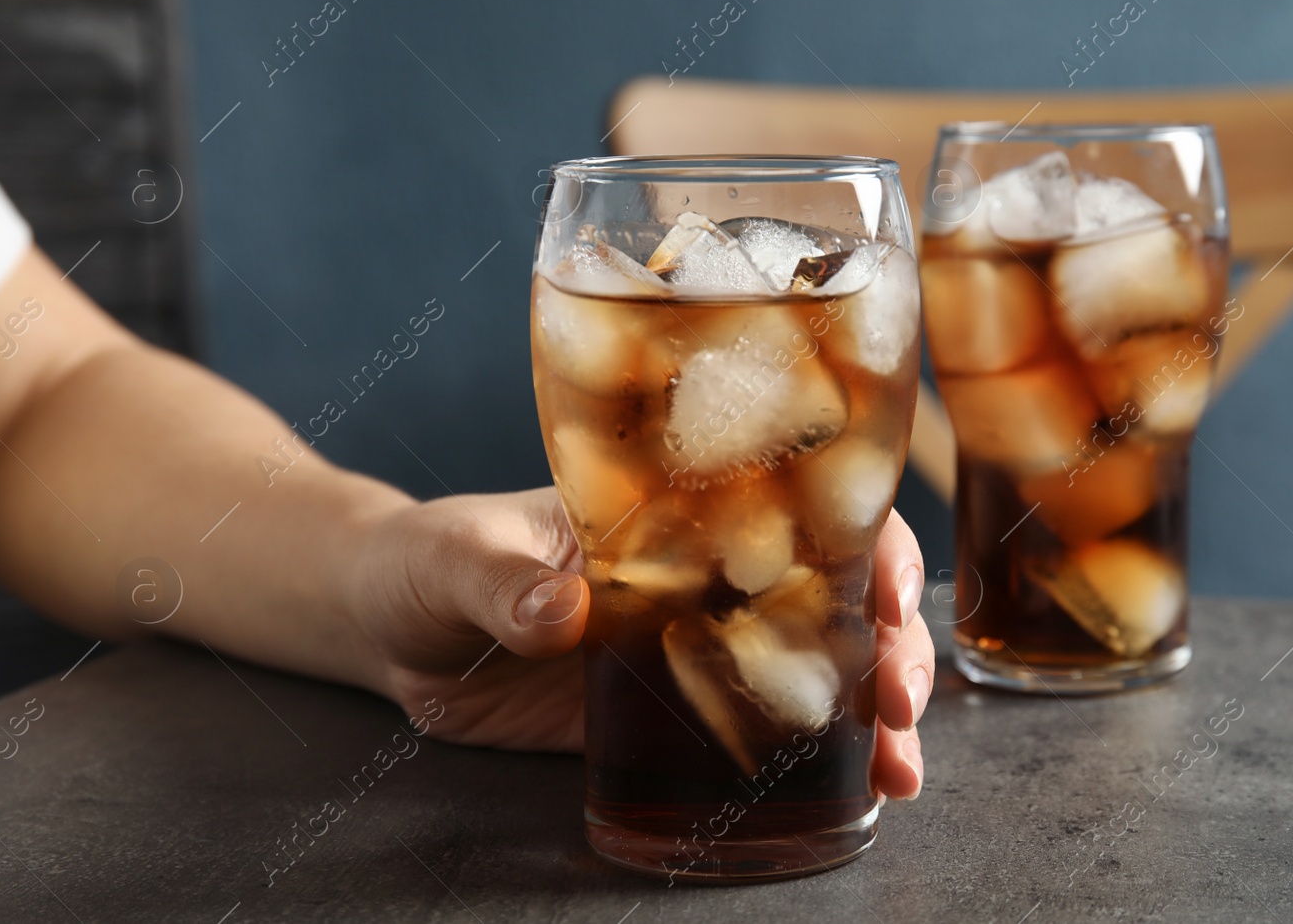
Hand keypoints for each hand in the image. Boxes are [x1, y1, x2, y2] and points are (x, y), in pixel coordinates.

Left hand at [346, 488, 933, 799]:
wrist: (388, 627)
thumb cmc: (425, 561)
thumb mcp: (456, 559)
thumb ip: (501, 582)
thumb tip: (557, 612)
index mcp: (670, 511)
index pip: (793, 500)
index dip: (862, 537)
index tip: (889, 590)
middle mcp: (701, 574)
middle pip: (831, 592)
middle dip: (890, 643)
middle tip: (904, 704)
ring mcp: (691, 648)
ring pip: (813, 668)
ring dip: (873, 714)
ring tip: (899, 770)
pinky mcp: (665, 716)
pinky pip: (754, 736)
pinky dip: (816, 762)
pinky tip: (862, 792)